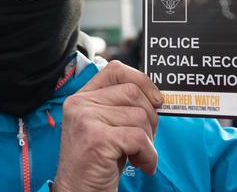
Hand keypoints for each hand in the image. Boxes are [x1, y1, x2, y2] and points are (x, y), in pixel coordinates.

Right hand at [54, 61, 162, 191]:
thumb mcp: (106, 128)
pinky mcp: (96, 139)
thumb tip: (157, 97)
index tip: (155, 100)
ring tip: (137, 155)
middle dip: (150, 118)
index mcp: (81, 98)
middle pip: (133, 93)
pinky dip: (148, 156)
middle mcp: (80, 104)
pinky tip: (141, 166)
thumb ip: (121, 108)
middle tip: (144, 140)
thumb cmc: (97, 164)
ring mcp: (86, 120)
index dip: (141, 80)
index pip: (116, 70)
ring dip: (148, 141)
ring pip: (139, 116)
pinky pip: (139, 138)